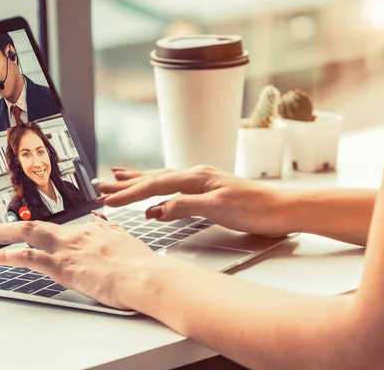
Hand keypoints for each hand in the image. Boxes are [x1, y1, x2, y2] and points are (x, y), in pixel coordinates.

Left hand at [0, 215, 157, 308]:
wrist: (146, 275)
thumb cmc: (142, 266)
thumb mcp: (127, 242)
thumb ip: (111, 231)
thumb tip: (103, 222)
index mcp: (93, 232)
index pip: (63, 232)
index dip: (45, 235)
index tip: (34, 236)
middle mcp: (77, 235)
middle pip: (38, 226)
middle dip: (11, 227)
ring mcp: (67, 248)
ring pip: (27, 234)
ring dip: (1, 234)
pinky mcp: (62, 265)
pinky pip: (26, 257)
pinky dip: (4, 255)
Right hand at [98, 165, 289, 236]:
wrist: (282, 209)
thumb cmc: (256, 208)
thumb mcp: (219, 208)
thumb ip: (185, 206)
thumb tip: (156, 209)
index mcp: (195, 177)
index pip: (154, 185)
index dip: (129, 194)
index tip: (108, 200)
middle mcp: (195, 175)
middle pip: (152, 177)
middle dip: (125, 182)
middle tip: (101, 184)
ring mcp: (200, 181)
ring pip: (161, 179)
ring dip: (138, 181)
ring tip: (118, 177)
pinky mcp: (205, 190)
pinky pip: (172, 187)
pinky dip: (156, 190)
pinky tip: (153, 195)